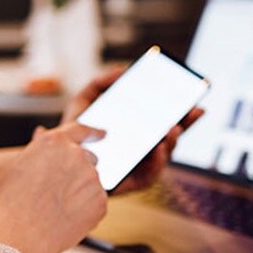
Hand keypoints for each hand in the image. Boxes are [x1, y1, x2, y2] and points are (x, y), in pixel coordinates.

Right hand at [0, 123, 106, 252]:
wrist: (17, 236)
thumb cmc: (10, 204)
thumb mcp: (17, 167)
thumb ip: (38, 149)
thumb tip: (43, 134)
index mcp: (55, 143)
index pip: (79, 130)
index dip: (92, 132)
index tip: (102, 134)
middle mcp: (77, 156)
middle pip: (87, 159)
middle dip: (78, 171)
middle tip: (60, 191)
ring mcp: (92, 179)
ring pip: (90, 184)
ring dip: (80, 193)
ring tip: (55, 211)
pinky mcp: (100, 202)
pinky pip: (95, 204)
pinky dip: (86, 211)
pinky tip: (65, 221)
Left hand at [62, 68, 204, 194]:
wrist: (57, 160)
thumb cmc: (75, 131)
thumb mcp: (86, 100)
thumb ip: (102, 82)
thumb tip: (122, 69)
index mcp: (139, 129)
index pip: (167, 120)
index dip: (185, 112)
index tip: (196, 100)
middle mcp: (144, 148)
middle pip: (173, 137)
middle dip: (186, 124)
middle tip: (194, 110)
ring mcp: (140, 167)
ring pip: (165, 155)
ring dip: (172, 141)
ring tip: (172, 128)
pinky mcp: (132, 184)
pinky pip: (150, 175)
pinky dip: (157, 162)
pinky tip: (157, 149)